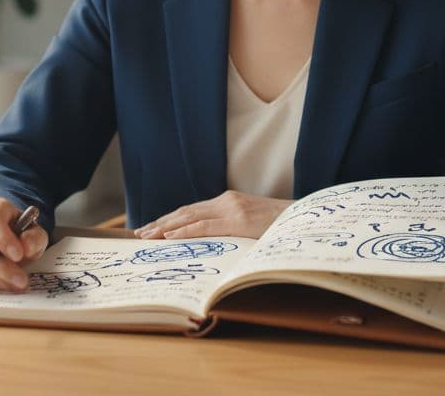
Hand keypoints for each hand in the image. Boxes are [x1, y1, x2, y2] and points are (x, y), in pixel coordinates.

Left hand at [134, 190, 291, 239]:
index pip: (191, 210)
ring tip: (147, 235)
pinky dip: (185, 231)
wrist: (304, 219)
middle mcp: (226, 201)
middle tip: (139, 233)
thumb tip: (213, 244)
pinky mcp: (238, 220)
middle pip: (185, 212)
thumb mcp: (251, 225)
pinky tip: (169, 236)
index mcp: (228, 201)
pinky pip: (205, 226)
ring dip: (165, 227)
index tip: (151, 228)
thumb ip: (232, 228)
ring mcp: (232, 208)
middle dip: (160, 223)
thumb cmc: (279, 226)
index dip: (169, 219)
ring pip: (190, 217)